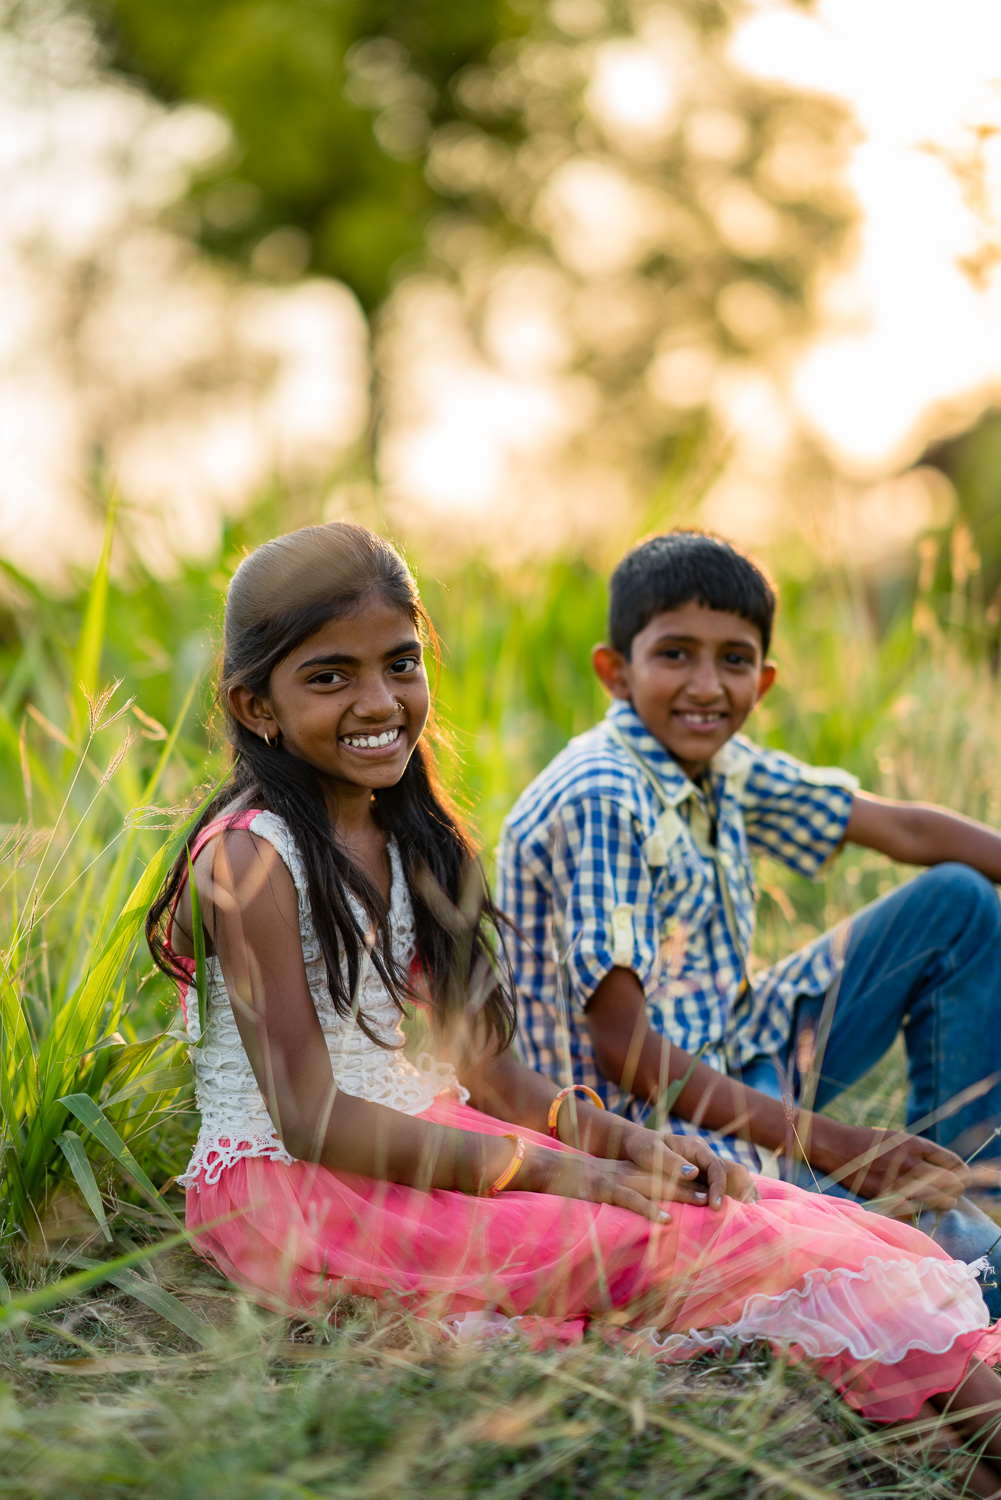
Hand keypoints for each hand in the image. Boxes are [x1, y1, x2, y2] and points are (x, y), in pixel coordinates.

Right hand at [523, 1133, 756, 1221]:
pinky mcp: (603, 1189)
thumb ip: (626, 1195)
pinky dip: (649, 1210)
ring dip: (685, 1194)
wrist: (546, 1168)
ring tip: (710, 1204)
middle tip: (727, 1196)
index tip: (721, 1190)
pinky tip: (666, 1221)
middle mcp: (630, 1172)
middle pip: (670, 1177)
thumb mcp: (605, 1187)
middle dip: (699, 1185)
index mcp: (632, 1172)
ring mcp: (618, 1179)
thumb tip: (649, 1214)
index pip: (668, 1175)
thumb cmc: (574, 1184)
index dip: (695, 1182)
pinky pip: (630, 1200)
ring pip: (657, 1184)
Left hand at [638, 1127, 758, 1208]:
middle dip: (744, 1190)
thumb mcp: (652, 1153)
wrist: (637, 1146)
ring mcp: (707, 1167)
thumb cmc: (642, 1148)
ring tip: (752, 1215)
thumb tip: (694, 1173)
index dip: (719, 1187)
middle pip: (734, 1171)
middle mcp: (706, 1156)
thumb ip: (671, 1162)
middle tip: (750, 1212)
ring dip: (743, 1195)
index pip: (717, 1167)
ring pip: (733, 1179)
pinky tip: (739, 1214)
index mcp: (696, 1148)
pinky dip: (733, 1199)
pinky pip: (724, 1187)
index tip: (715, 1206)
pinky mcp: (704, 1178)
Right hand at [814, 1121, 971, 1214]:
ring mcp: (900, 1181)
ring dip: (943, 1204)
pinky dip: (918, 1212)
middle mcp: (911, 1162)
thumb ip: (919, 1153)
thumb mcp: (898, 1139)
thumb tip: (943, 1171)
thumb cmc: (867, 1142)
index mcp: (916, 1144)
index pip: (954, 1163)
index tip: (962, 1179)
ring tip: (942, 1204)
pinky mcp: (886, 1197)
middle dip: (955, 1191)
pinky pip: (914, 1212)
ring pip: (938, 1200)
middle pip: (951, 1184)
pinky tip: (916, 1208)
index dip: (962, 1174)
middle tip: (952, 1194)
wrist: (836, 1145)